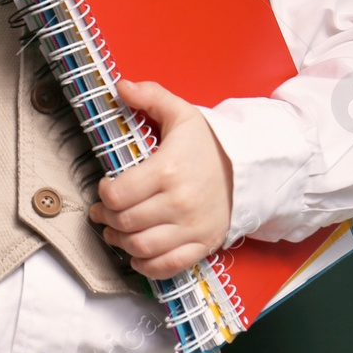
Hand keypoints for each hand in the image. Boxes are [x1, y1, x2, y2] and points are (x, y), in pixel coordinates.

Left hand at [87, 79, 234, 279]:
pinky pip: (167, 266)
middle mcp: (179, 203)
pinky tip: (135, 255)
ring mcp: (192, 228)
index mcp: (168, 171)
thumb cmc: (210, 143)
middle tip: (101, 212)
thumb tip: (120, 86)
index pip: (118, 195)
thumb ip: (150, 96)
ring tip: (113, 231)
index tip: (104, 188)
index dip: (103, 194)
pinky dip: (145, 266)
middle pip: (125, 222)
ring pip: (141, 247)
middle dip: (106, 218)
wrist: (251, 169)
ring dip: (119, 242)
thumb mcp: (181, 113)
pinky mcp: (203, 244)